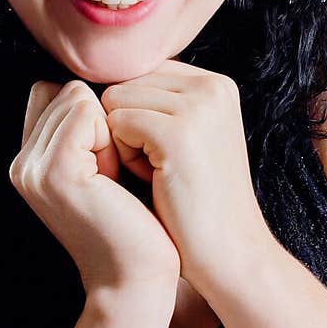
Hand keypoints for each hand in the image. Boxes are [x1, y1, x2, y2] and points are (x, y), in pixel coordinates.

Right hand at [9, 79, 180, 299]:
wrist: (137, 277)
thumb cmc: (135, 223)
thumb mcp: (104, 167)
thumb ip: (87, 128)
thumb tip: (103, 83)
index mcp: (30, 161)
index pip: (54, 92)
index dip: (92, 113)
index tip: (110, 160)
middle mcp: (22, 163)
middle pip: (65, 90)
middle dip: (102, 120)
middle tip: (115, 175)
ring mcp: (32, 167)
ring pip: (76, 96)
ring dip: (109, 129)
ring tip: (115, 178)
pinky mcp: (54, 171)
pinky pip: (85, 110)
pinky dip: (111, 136)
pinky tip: (116, 177)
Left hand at [99, 60, 273, 295]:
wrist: (228, 253)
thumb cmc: (196, 202)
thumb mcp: (188, 137)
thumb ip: (159, 102)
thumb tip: (98, 83)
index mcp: (216, 84)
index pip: (141, 73)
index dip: (137, 116)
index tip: (168, 153)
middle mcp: (211, 85)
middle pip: (124, 84)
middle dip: (129, 127)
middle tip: (164, 167)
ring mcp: (198, 106)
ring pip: (115, 101)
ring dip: (124, 142)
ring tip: (161, 173)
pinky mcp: (178, 131)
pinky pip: (115, 123)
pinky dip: (124, 157)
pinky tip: (156, 180)